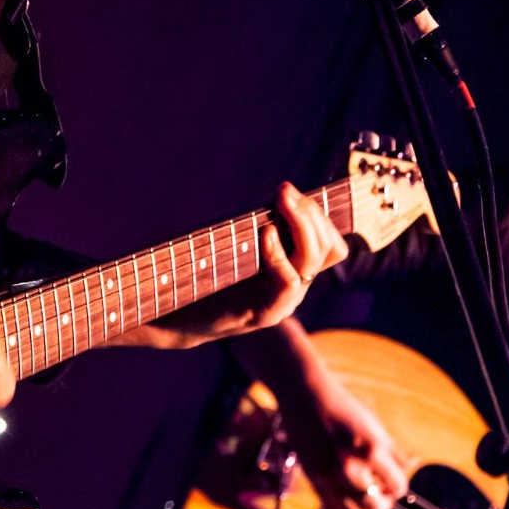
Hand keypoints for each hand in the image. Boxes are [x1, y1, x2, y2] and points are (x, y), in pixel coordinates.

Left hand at [120, 181, 349, 348]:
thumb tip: (282, 193)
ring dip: (300, 225)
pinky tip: (266, 234)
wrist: (177, 317)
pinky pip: (287, 283)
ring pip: (313, 261)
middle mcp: (295, 287)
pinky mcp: (262, 314)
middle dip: (310, 212)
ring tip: (281, 204)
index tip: (290, 191)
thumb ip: (262, 226)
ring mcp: (282, 303)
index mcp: (293, 270)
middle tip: (285, 191)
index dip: (318, 214)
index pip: (330, 243)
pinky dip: (279, 254)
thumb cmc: (205, 275)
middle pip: (328, 247)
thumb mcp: (239, 244)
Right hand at [276, 367, 408, 508]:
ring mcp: (329, 472)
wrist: (304, 394)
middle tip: (383, 502)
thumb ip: (392, 450)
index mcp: (370, 448)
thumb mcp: (373, 424)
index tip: (394, 486)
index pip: (397, 485)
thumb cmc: (341, 406)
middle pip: (376, 503)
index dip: (398, 487)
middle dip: (383, 505)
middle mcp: (350, 464)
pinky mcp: (313, 476)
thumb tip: (412, 466)